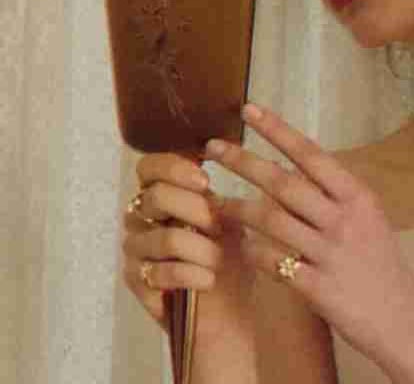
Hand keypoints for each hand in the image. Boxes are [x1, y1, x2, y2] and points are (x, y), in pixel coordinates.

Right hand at [121, 153, 257, 345]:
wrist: (233, 306)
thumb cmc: (233, 254)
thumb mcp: (232, 215)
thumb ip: (214, 192)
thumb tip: (216, 151)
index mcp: (163, 193)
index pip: (148, 167)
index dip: (174, 169)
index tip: (205, 182)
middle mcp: (141, 217)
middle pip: (156, 197)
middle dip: (196, 211)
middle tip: (218, 229)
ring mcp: (135, 249)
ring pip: (166, 237)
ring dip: (202, 250)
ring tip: (219, 261)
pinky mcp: (136, 282)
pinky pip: (161, 272)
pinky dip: (192, 275)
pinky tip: (208, 280)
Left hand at [203, 102, 413, 363]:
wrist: (401, 316)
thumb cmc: (379, 261)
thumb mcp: (366, 217)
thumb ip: (332, 193)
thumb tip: (289, 164)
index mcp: (357, 196)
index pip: (310, 154)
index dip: (278, 130)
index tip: (249, 110)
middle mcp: (344, 219)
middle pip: (284, 182)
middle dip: (243, 161)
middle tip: (212, 148)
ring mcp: (330, 253)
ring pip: (272, 220)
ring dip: (238, 208)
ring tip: (215, 201)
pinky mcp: (318, 288)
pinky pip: (273, 262)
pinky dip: (253, 251)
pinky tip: (241, 246)